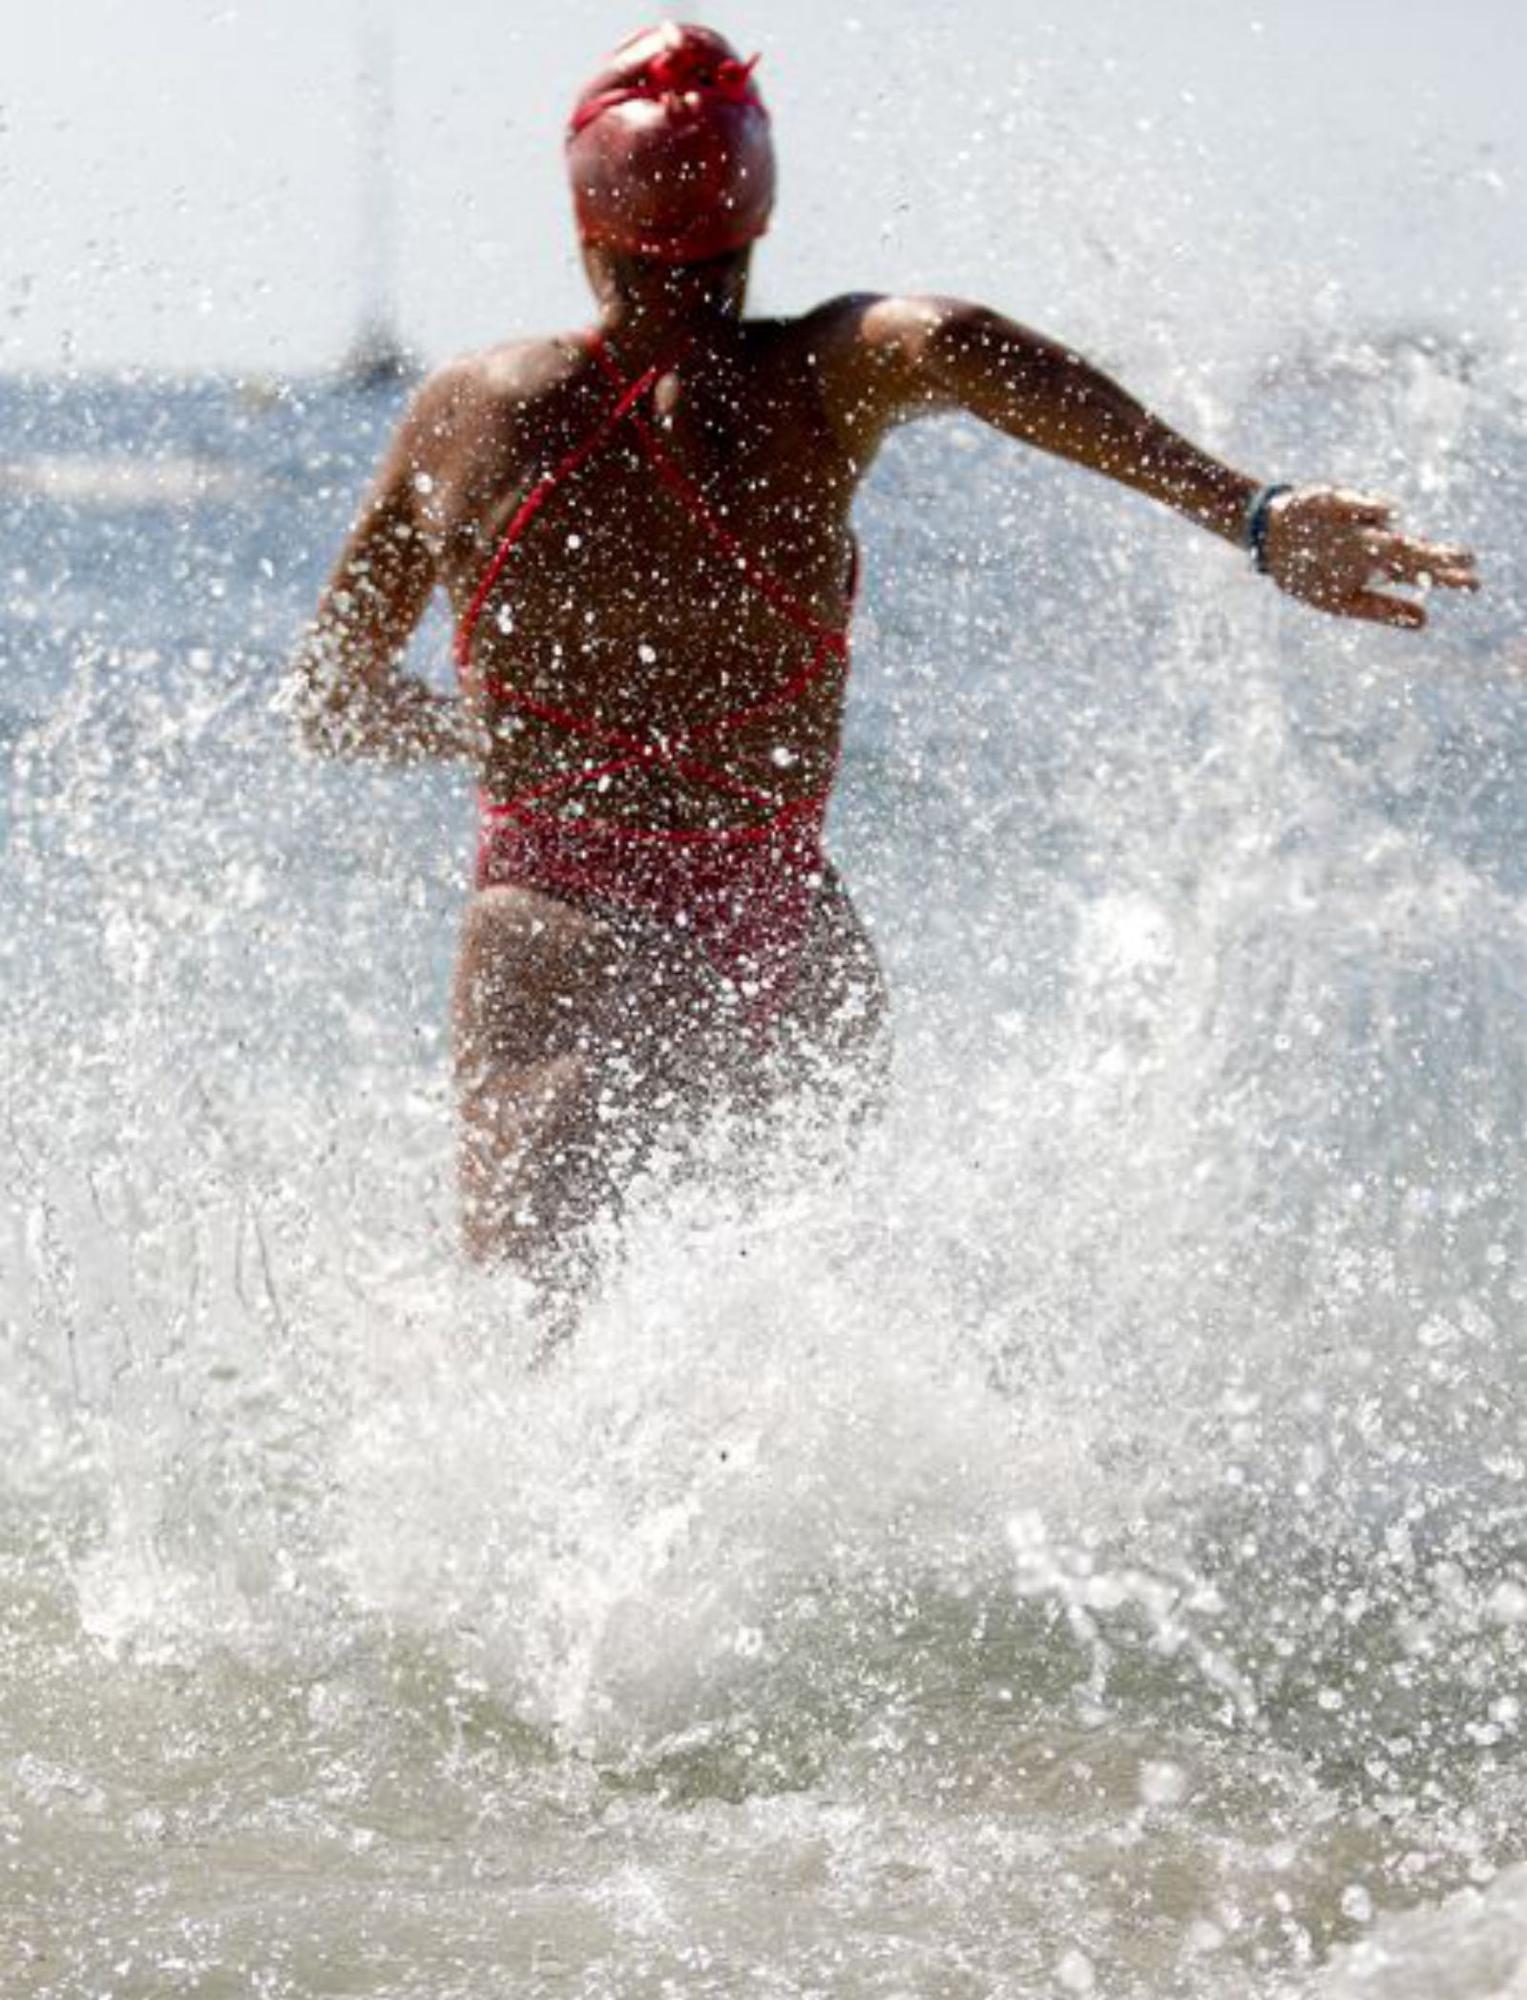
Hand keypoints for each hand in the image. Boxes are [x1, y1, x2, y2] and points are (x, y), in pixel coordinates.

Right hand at [1262, 487, 1479, 629]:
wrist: (1268, 539)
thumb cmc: (1307, 577)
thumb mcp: (1341, 603)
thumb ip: (1383, 610)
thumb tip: (1425, 620)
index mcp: (1377, 567)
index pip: (1418, 571)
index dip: (1446, 577)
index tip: (1474, 584)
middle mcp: (1372, 542)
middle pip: (1411, 550)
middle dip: (1438, 558)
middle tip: (1468, 561)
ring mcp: (1356, 523)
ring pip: (1389, 529)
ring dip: (1409, 542)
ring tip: (1429, 552)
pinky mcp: (1336, 501)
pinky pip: (1359, 506)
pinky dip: (1372, 511)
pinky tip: (1387, 516)